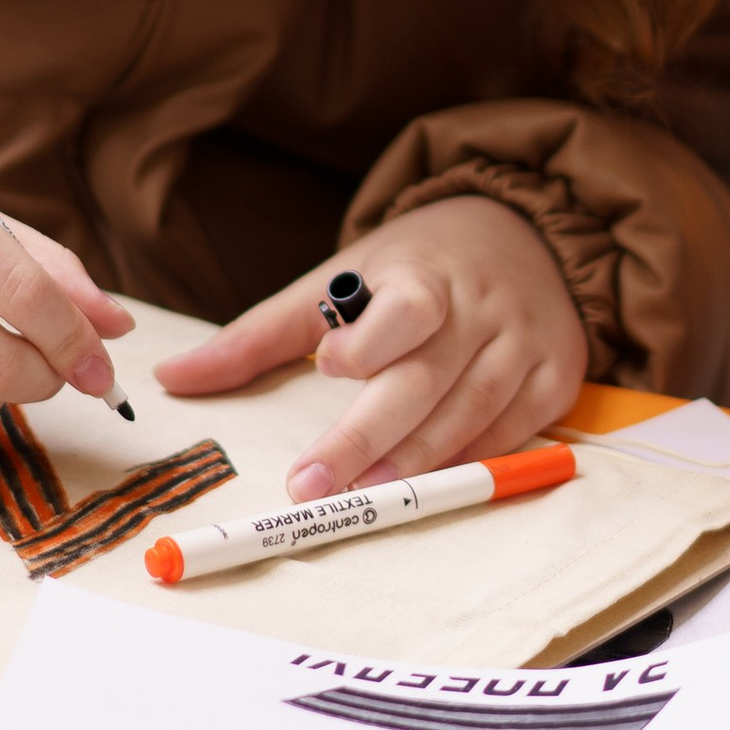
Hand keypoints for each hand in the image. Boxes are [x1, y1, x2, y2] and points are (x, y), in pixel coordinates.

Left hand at [151, 199, 584, 499]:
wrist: (523, 232)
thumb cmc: (411, 267)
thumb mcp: (335, 281)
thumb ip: (258, 335)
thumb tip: (171, 377)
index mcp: (422, 274)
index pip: (406, 308)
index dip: (371, 341)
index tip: (330, 368)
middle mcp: (480, 308)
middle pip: (425, 380)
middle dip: (369, 436)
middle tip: (314, 486)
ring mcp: (525, 342)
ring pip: (473, 412)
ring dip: (419, 461)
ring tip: (367, 498)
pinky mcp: (559, 375)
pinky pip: (518, 429)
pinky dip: (475, 459)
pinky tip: (433, 484)